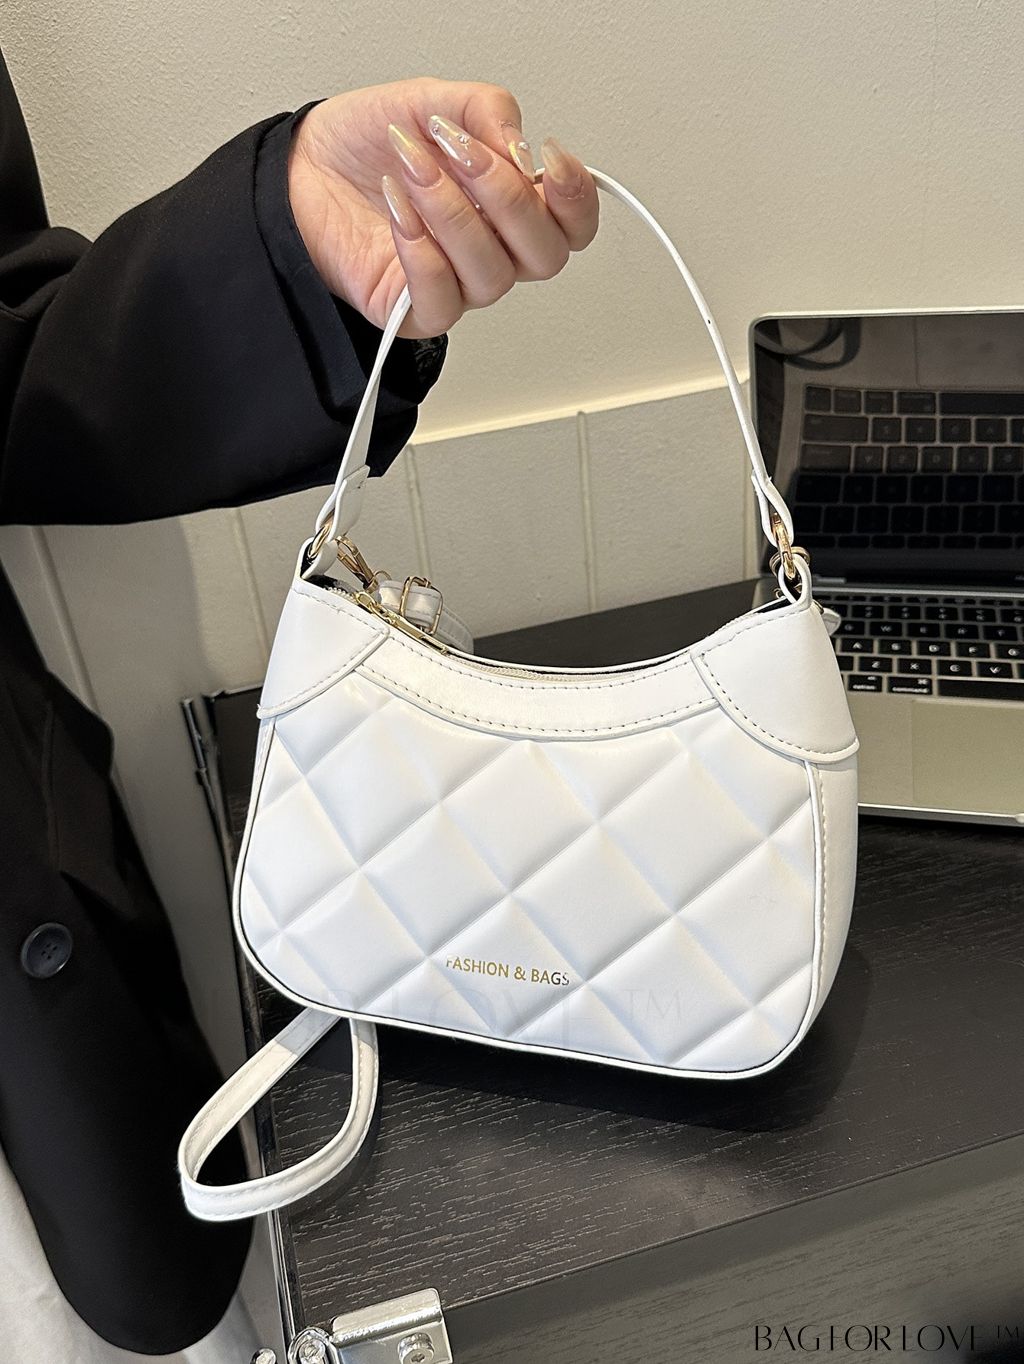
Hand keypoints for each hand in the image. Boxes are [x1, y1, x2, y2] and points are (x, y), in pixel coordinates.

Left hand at [286, 77, 598, 338]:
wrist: (300, 169)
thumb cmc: (365, 145)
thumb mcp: (433, 100)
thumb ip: (487, 112)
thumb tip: (521, 150)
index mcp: (510, 205)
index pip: (572, 224)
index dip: (575, 197)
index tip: (546, 155)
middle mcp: (493, 250)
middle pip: (544, 256)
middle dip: (505, 197)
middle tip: (458, 151)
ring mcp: (459, 285)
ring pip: (493, 277)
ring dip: (453, 213)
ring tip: (414, 168)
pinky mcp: (418, 312)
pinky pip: (442, 300)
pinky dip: (422, 251)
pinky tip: (399, 210)